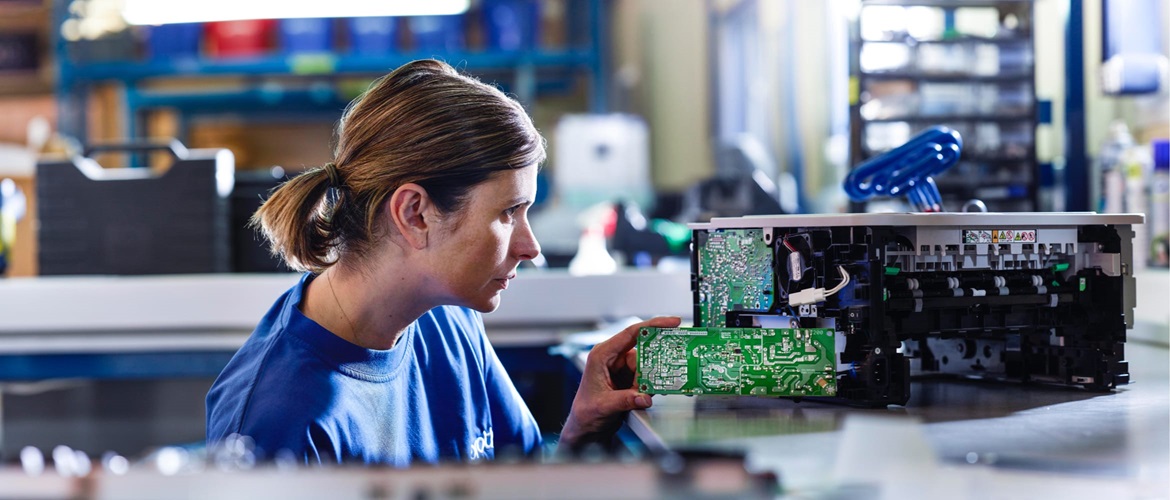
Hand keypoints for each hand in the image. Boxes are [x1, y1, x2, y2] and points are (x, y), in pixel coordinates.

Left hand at [558, 316, 681, 452]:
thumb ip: (625, 400)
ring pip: (648, 366)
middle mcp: (613, 357)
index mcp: (602, 354)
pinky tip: (648, 394)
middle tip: (668, 368)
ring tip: (646, 393)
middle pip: (643, 350)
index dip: (653, 325)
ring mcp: (622, 368)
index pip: (631, 333)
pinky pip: (647, 377)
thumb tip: (644, 397)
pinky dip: (652, 385)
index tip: (672, 322)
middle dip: (656, 361)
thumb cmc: (585, 412)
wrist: (586, 427)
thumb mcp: (604, 406)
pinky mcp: (630, 378)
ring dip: (651, 379)